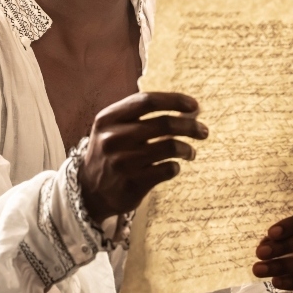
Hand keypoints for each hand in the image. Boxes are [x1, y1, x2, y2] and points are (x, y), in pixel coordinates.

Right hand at [78, 92, 207, 221]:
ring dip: (187, 148)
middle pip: (164, 123)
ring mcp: (122, 162)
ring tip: (190, 152)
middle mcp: (113, 138)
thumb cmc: (111, 152)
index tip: (195, 106)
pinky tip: (174, 166)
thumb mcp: (113, 127)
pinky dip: (176, 166)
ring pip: (170, 147)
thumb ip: (142, 115)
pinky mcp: (132, 184)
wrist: (89, 191)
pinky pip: (167, 169)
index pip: (147, 101)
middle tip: (203, 131)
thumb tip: (189, 110)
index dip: (174, 100)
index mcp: (108, 118)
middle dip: (190, 126)